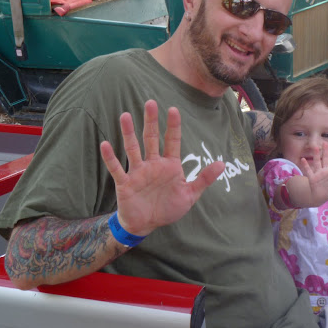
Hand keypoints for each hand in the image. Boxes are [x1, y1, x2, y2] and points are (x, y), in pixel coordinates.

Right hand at [100, 100, 224, 236]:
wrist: (147, 225)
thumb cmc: (168, 208)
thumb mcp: (190, 195)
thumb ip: (204, 179)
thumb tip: (222, 164)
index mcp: (170, 165)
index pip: (172, 141)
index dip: (173, 126)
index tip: (173, 109)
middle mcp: (153, 164)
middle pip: (151, 138)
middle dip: (151, 121)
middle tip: (150, 102)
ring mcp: (138, 172)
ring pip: (132, 148)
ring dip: (128, 132)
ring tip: (125, 115)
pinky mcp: (125, 183)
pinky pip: (116, 168)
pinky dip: (110, 157)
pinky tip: (105, 144)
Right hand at [296, 143, 327, 206]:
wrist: (321, 198)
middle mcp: (325, 171)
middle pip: (326, 159)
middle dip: (326, 151)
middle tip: (325, 143)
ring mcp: (318, 173)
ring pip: (317, 162)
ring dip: (316, 155)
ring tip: (315, 147)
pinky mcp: (312, 178)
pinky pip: (308, 170)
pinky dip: (305, 165)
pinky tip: (302, 159)